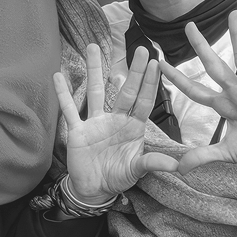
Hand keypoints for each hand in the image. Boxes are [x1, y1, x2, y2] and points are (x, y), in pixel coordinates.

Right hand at [56, 43, 178, 202]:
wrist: (94, 189)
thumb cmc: (117, 176)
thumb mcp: (137, 171)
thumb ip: (153, 164)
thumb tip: (179, 167)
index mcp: (132, 127)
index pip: (144, 101)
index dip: (150, 84)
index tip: (156, 64)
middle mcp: (115, 119)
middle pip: (125, 91)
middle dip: (133, 71)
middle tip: (140, 49)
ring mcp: (95, 122)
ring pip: (95, 91)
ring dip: (95, 70)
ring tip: (93, 47)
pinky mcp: (77, 130)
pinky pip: (69, 110)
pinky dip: (63, 94)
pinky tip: (58, 76)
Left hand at [160, 13, 236, 193]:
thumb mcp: (226, 154)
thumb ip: (203, 156)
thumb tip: (179, 168)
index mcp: (225, 106)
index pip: (195, 89)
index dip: (178, 79)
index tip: (159, 64)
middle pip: (215, 66)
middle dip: (201, 47)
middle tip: (188, 25)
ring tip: (233, 14)